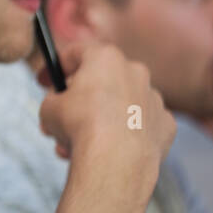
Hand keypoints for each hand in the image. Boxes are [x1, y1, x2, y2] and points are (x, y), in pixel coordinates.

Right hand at [38, 43, 175, 180]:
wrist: (115, 160)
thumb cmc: (81, 127)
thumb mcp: (49, 108)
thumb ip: (55, 100)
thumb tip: (59, 106)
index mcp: (105, 58)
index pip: (77, 52)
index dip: (57, 67)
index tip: (47, 81)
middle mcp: (134, 72)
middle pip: (102, 79)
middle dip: (81, 98)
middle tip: (63, 117)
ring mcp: (153, 98)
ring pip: (122, 104)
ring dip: (102, 119)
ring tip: (79, 144)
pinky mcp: (165, 124)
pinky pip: (140, 126)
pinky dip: (126, 135)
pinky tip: (110, 150)